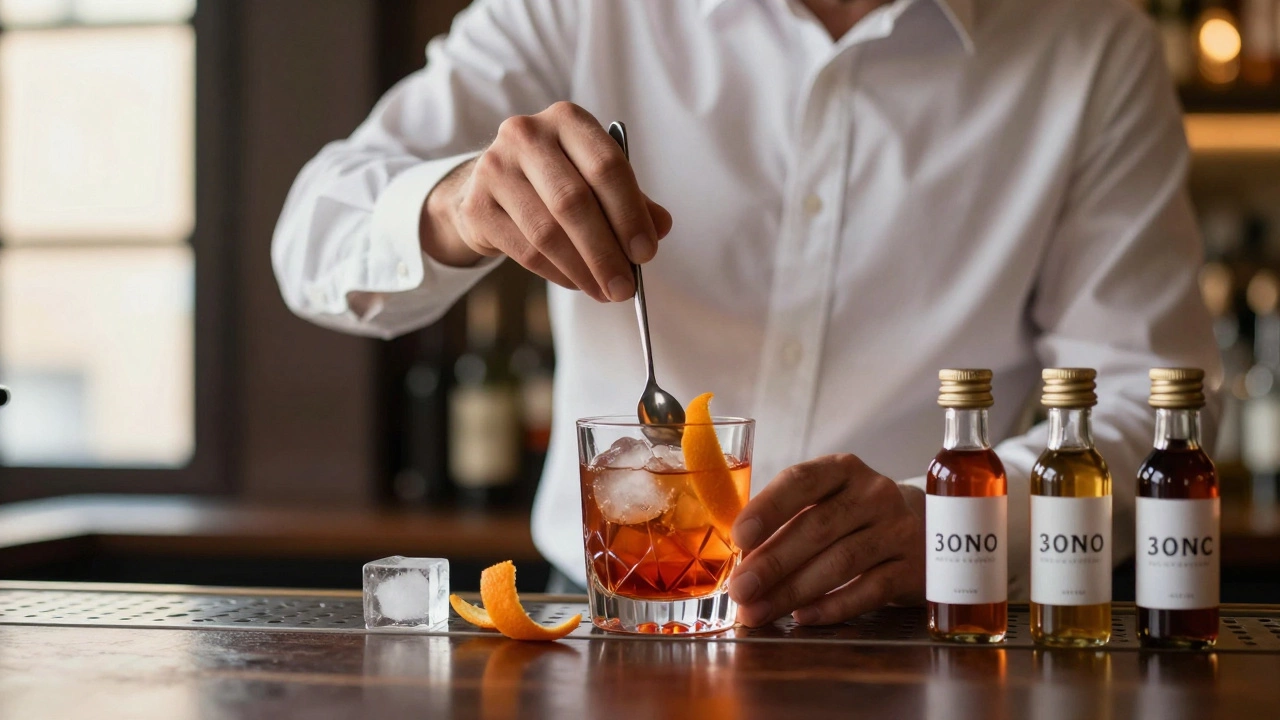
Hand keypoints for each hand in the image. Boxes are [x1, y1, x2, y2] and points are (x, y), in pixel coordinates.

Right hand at [421, 102, 672, 301]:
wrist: (490, 185)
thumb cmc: (556, 179)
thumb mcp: (596, 178)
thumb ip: (632, 199)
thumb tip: (661, 227)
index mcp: (567, 119)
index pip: (607, 167)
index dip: (630, 214)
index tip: (646, 253)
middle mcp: (527, 135)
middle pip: (574, 202)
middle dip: (606, 252)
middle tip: (625, 287)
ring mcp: (495, 168)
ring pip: (547, 232)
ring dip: (582, 270)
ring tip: (605, 292)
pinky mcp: (476, 205)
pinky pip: (525, 250)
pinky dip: (557, 273)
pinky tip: (577, 283)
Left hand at [728, 454, 925, 626]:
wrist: (923, 532)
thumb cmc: (854, 517)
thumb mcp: (825, 502)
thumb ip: (785, 521)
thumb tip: (739, 560)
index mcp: (842, 469)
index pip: (801, 480)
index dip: (767, 508)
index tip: (739, 537)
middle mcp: (874, 493)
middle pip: (817, 527)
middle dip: (773, 562)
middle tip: (740, 590)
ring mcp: (897, 529)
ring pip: (841, 561)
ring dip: (794, 590)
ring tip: (759, 611)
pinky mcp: (912, 567)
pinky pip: (870, 590)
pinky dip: (832, 606)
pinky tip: (802, 617)